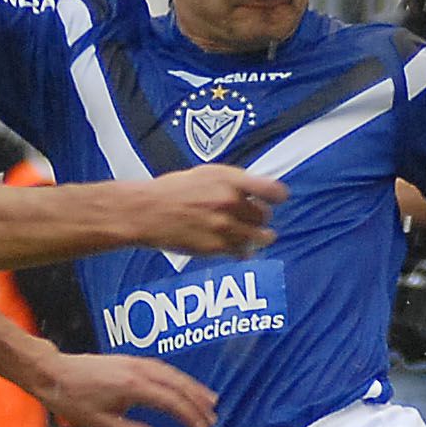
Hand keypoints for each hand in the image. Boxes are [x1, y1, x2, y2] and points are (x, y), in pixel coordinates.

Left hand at [31, 351, 217, 426]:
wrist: (52, 373)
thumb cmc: (71, 398)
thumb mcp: (100, 422)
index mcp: (131, 386)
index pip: (170, 400)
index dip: (189, 415)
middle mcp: (136, 370)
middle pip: (176, 384)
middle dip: (197, 400)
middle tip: (213, 416)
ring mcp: (133, 362)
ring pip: (171, 372)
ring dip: (191, 386)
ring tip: (208, 399)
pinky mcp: (128, 360)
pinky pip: (161, 367)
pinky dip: (176, 377)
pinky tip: (182, 386)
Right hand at [139, 166, 286, 256]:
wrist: (147, 212)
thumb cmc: (171, 191)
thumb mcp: (205, 173)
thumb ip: (232, 182)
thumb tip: (254, 190)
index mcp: (229, 180)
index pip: (272, 190)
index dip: (278, 196)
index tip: (277, 200)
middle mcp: (230, 202)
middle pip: (266, 216)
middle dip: (260, 218)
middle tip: (254, 219)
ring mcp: (224, 227)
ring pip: (259, 237)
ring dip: (259, 238)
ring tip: (257, 238)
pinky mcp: (216, 247)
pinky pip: (242, 252)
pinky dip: (243, 251)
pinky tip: (239, 248)